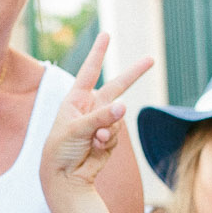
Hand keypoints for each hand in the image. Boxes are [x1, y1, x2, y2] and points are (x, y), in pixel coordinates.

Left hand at [39, 33, 152, 196]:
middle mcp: (91, 107)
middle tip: (151, 59)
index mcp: (76, 99)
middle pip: (117, 86)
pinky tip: (96, 148)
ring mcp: (102, 121)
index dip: (98, 53)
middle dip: (134, 74)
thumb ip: (100, 117)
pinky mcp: (110, 136)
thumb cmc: (60, 149)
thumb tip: (125, 106)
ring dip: (108, 129)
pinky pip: (117, 133)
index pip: (89, 71)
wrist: (65, 177)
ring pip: (118, 117)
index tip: (106, 35)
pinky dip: (108, 141)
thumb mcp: (76, 130)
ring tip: (92, 141)